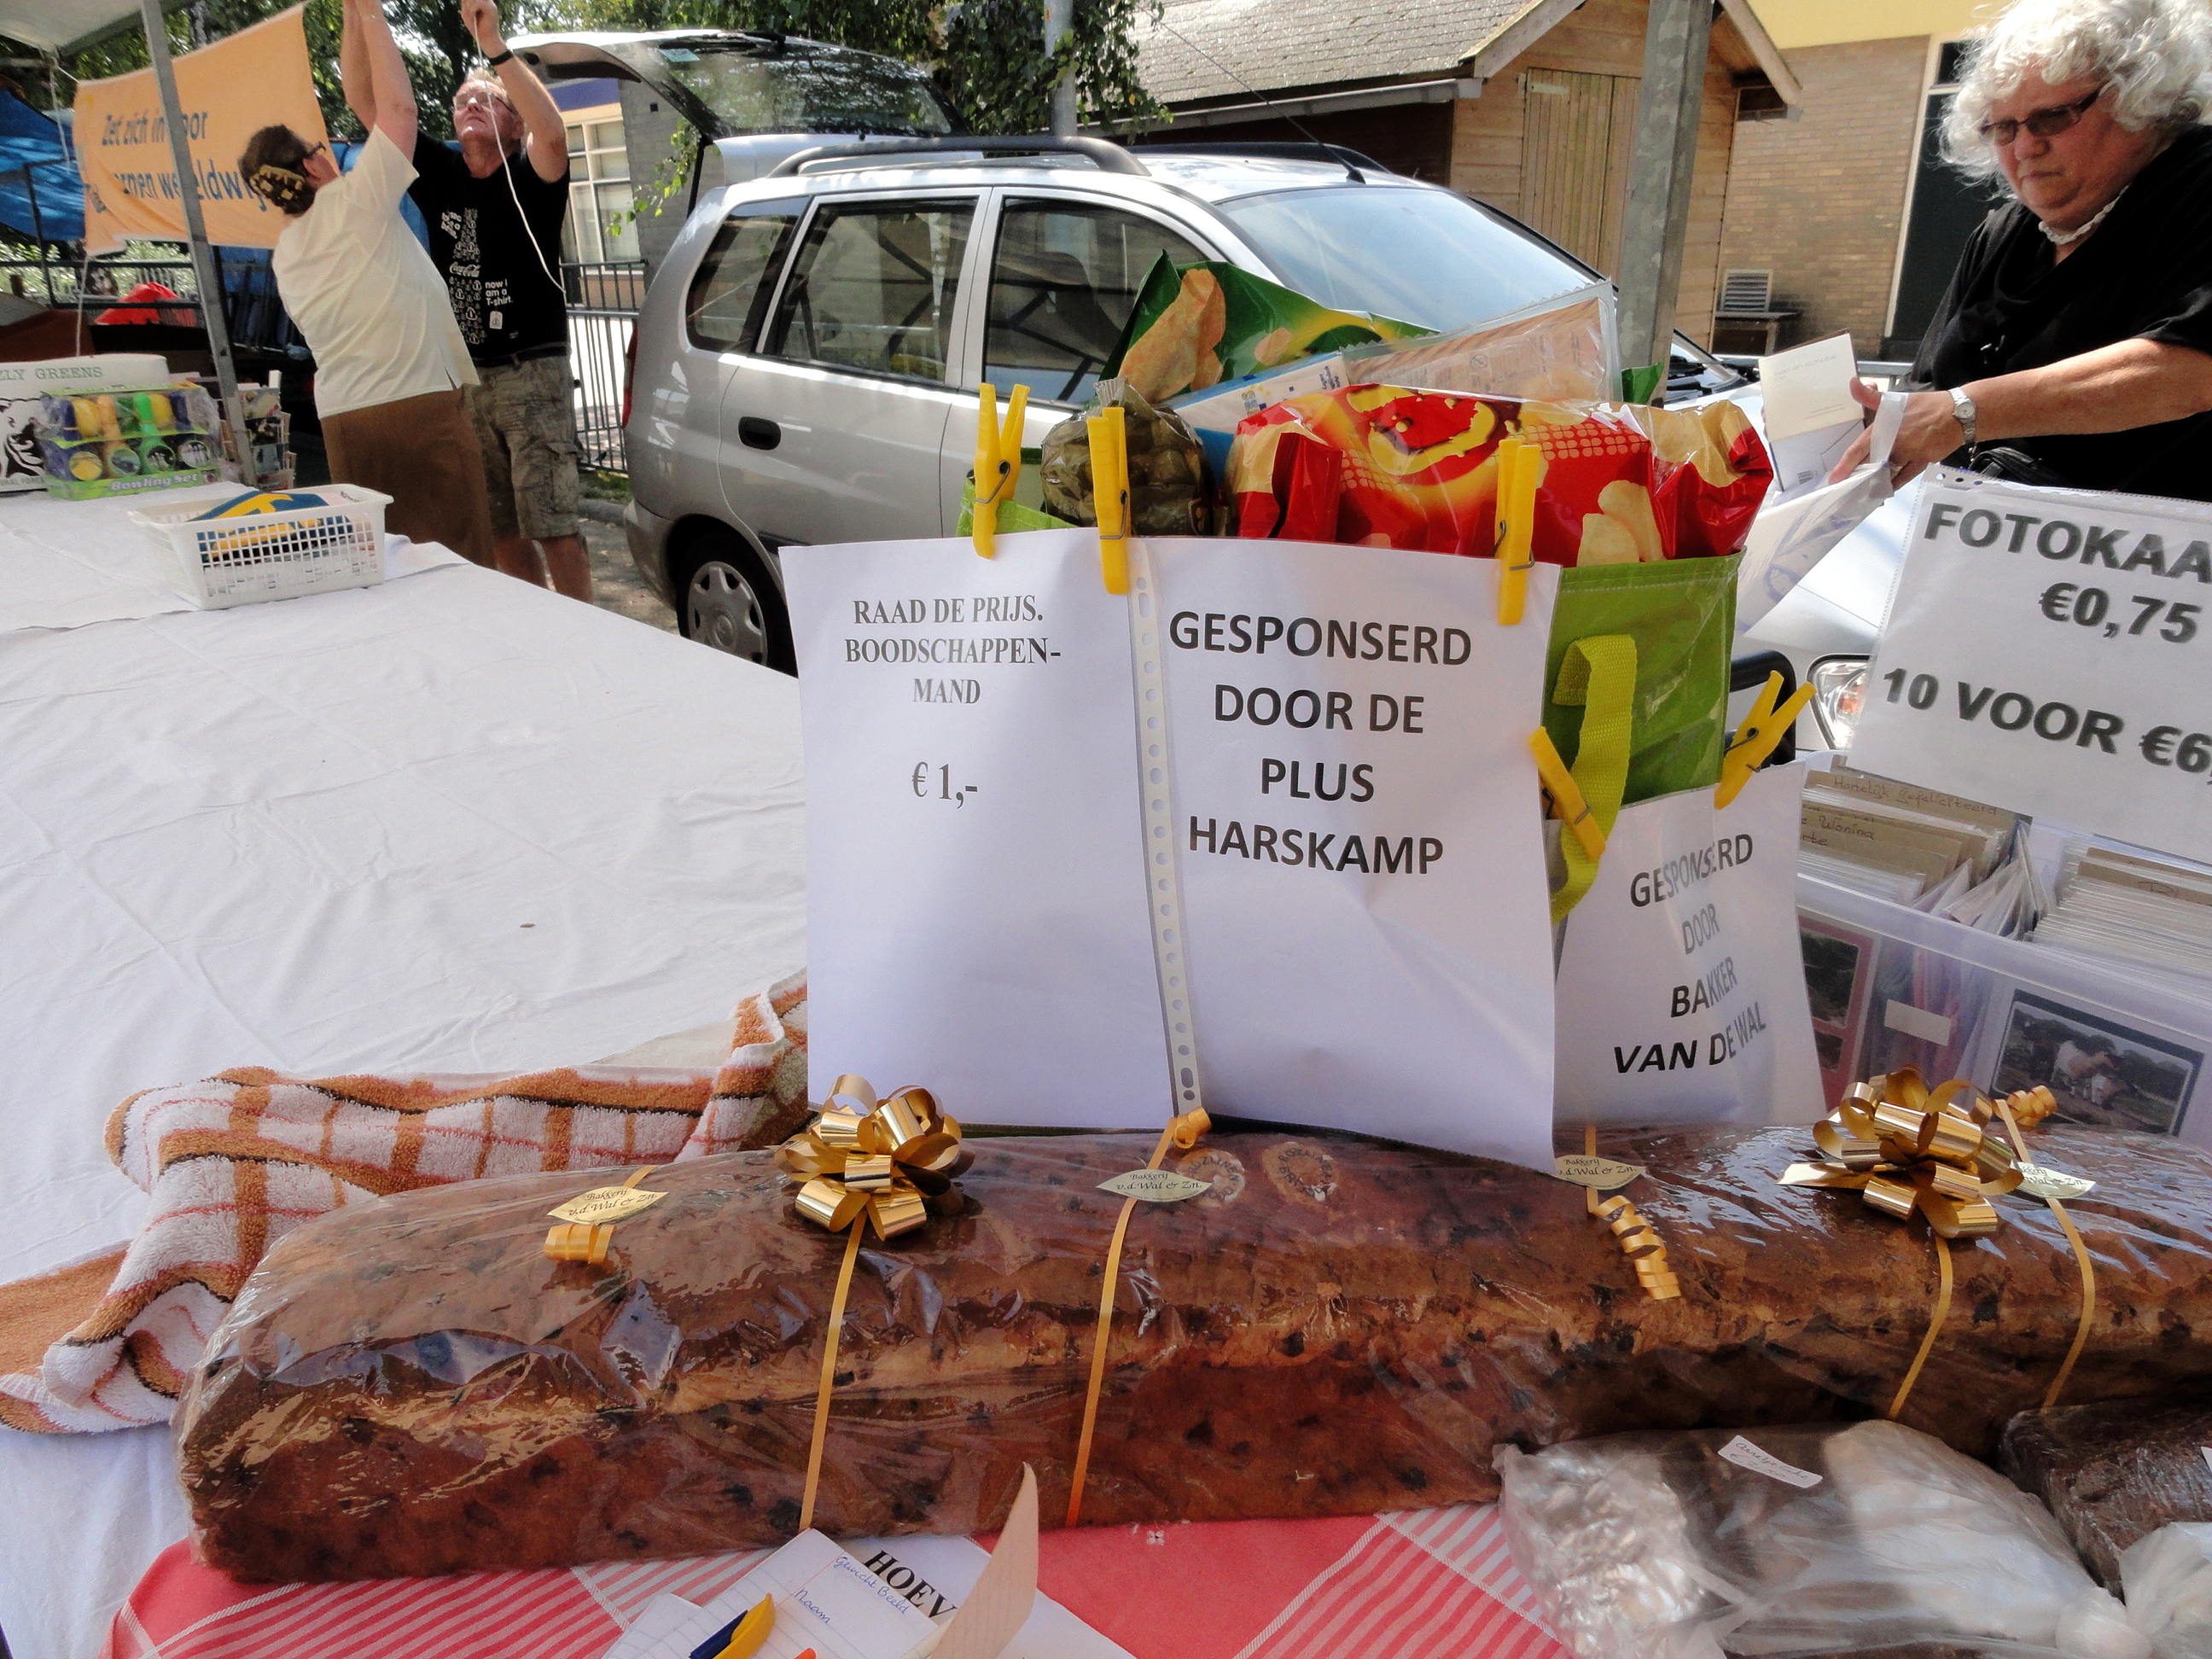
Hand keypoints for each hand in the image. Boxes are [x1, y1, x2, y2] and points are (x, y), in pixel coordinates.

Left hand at [462, 0, 504, 54]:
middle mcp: (487, 1)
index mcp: (481, 1)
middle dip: (466, 3)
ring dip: (469, 6)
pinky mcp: (492, 9)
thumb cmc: (476, 27)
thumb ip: (465, 2)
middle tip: (468, 12)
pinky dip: (472, 8)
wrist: (485, 39)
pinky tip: (473, 14)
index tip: (466, 8)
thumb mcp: (466, 13)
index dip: (465, 1)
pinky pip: (479, 2)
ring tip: (471, 15)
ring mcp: (490, 4)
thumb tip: (469, 0)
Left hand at [1825, 377, 1968, 486]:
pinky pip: (1904, 477)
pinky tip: (1885, 490)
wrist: (1959, 412)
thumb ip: (1870, 397)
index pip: (1859, 449)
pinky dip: (1894, 484)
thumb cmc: (1925, 406)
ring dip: (1875, 483)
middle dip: (1858, 478)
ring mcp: (1910, 454)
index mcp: (1885, 428)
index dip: (1845, 465)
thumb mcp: (1895, 399)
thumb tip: (1853, 382)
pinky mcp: (1923, 461)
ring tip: (1862, 492)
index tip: (1834, 479)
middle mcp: (1895, 443)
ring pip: (1887, 473)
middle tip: (1845, 490)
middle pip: (1870, 465)